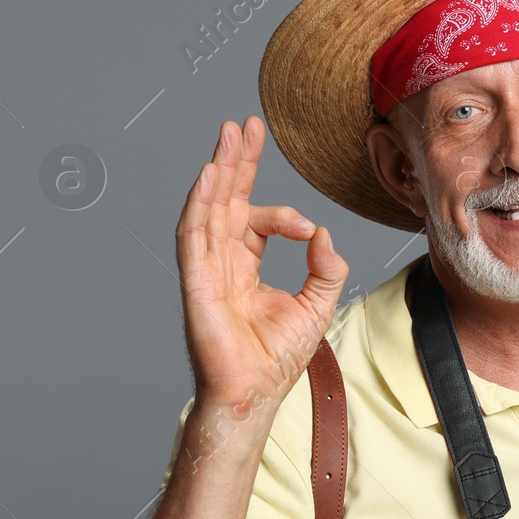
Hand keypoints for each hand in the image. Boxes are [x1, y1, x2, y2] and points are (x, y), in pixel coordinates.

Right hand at [175, 117, 348, 410]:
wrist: (255, 393)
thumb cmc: (277, 358)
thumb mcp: (317, 304)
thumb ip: (326, 266)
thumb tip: (325, 232)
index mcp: (245, 267)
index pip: (256, 220)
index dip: (283, 214)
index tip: (309, 228)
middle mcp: (221, 262)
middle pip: (225, 200)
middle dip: (236, 162)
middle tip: (245, 125)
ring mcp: (205, 270)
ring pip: (208, 208)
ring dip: (217, 171)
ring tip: (229, 135)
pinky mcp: (195, 283)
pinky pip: (192, 236)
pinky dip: (199, 204)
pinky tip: (208, 175)